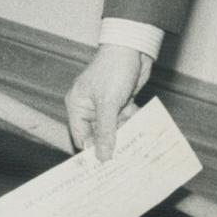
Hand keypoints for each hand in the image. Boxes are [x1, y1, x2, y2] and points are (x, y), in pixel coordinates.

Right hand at [65, 43, 152, 160]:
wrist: (133, 48)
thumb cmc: (114, 70)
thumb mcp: (109, 103)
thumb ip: (105, 131)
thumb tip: (101, 157)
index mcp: (77, 105)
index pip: (81, 137)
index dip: (91, 152)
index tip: (104, 169)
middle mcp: (89, 107)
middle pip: (98, 136)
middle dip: (111, 144)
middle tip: (123, 159)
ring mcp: (106, 105)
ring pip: (114, 129)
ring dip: (125, 132)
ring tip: (135, 138)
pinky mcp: (120, 103)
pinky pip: (125, 120)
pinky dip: (132, 123)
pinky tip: (139, 123)